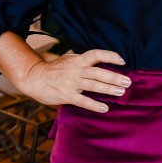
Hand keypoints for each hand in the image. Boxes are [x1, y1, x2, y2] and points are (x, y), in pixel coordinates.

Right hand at [13, 49, 129, 112]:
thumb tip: (99, 60)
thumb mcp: (68, 59)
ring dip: (109, 89)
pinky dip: (94, 105)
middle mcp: (76, 70)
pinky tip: (105, 108)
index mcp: (78, 60)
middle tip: (128, 81)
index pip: (96, 54)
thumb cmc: (53, 70)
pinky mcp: (67, 95)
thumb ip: (83, 60)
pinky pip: (83, 101)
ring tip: (121, 92)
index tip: (122, 60)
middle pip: (99, 72)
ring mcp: (72, 83)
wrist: (34, 78)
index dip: (110, 56)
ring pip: (93, 85)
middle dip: (114, 77)